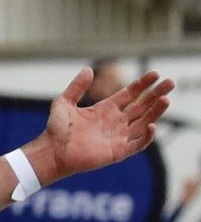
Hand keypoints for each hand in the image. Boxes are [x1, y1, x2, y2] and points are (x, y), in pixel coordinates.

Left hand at [38, 68, 172, 181]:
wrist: (51, 152)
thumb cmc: (56, 130)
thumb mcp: (63, 102)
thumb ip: (76, 87)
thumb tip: (88, 69)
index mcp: (105, 109)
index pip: (131, 94)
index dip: (143, 84)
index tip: (155, 74)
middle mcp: (115, 122)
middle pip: (142, 106)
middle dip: (156, 94)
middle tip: (170, 82)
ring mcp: (117, 137)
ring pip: (144, 123)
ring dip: (156, 112)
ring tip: (166, 99)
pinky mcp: (117, 152)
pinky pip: (137, 144)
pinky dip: (146, 136)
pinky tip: (152, 125)